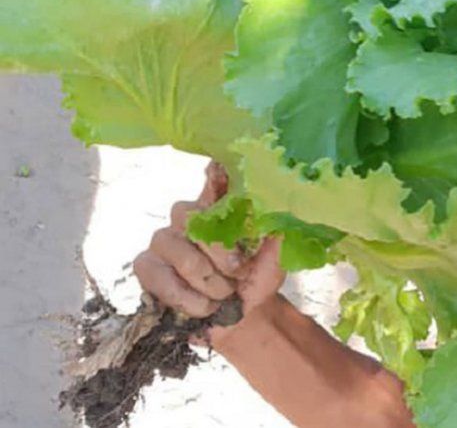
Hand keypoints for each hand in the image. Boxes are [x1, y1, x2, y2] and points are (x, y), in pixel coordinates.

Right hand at [133, 161, 284, 321]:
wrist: (236, 321)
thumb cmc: (253, 282)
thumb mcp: (272, 264)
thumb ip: (275, 242)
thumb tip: (278, 223)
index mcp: (220, 209)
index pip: (214, 180)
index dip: (214, 173)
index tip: (219, 167)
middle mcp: (188, 216)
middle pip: (195, 217)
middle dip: (221, 253)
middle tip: (238, 272)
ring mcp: (164, 239)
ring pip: (182, 254)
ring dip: (209, 283)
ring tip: (223, 294)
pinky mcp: (146, 265)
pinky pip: (163, 279)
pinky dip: (188, 299)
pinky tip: (204, 306)